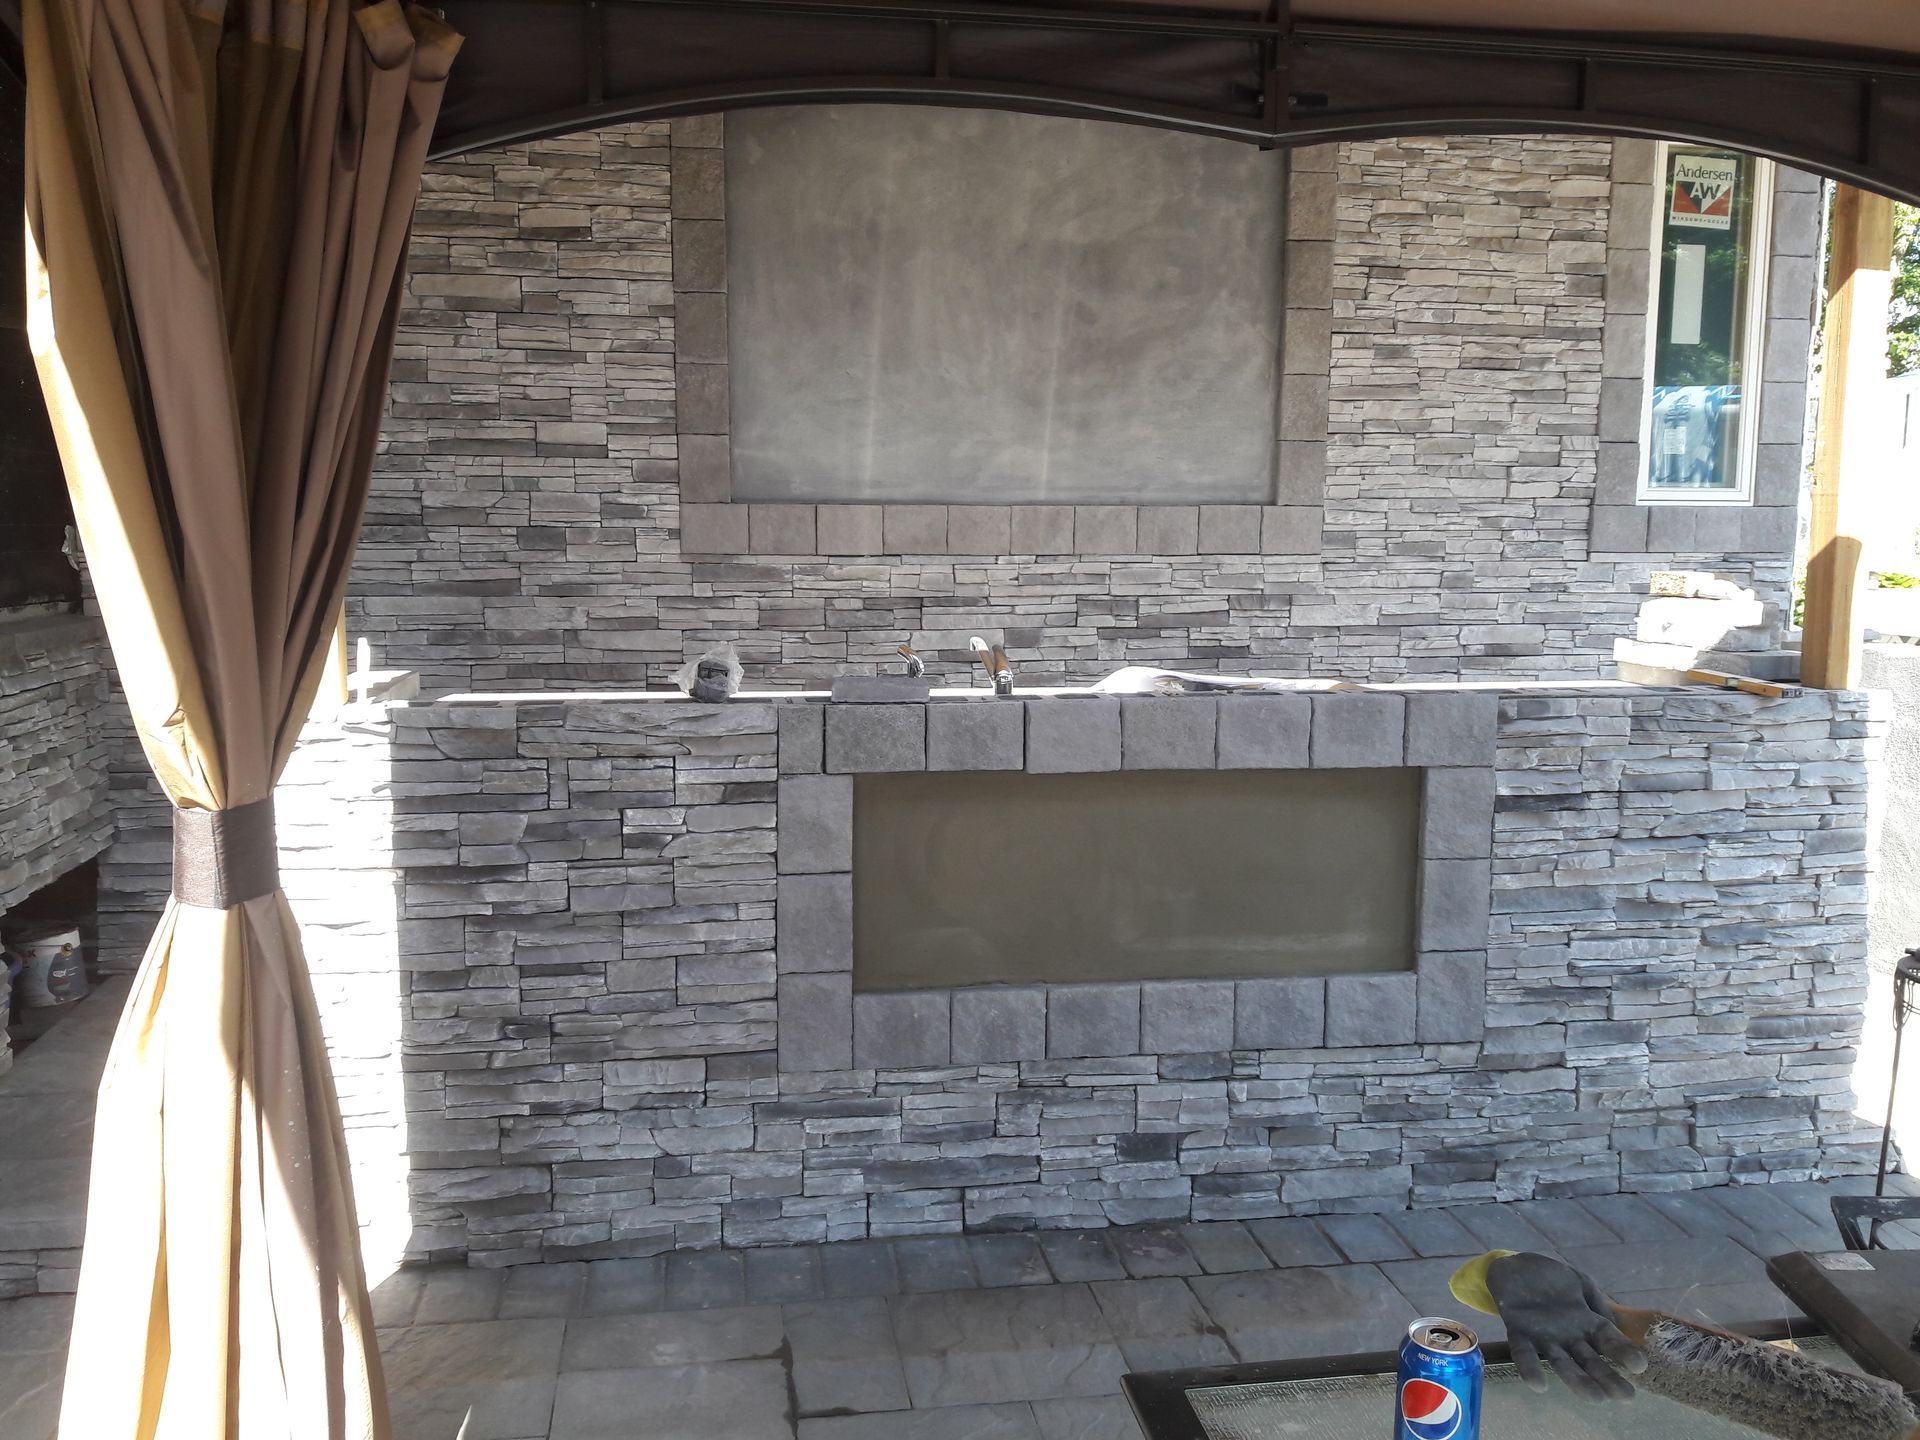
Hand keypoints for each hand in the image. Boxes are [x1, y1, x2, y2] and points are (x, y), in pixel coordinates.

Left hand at [1485, 1252, 1646, 1401]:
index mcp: (1587, 1323)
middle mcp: (1568, 1337)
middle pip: (1591, 1361)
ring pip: (1562, 1363)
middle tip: (1626, 1396)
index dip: (1625, 1353)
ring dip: (1577, 1381)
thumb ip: (1597, 1301)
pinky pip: (1523, 1353)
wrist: (1515, 1265)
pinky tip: (1539, 1385)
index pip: (1610, 1341)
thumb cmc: (1552, 1278)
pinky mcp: (1518, 1332)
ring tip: (1595, 1398)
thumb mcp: (1581, 1282)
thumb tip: (1613, 1326)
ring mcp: (1544, 1337)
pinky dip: (1530, 1368)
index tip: (1640, 1366)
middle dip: (1608, 1378)